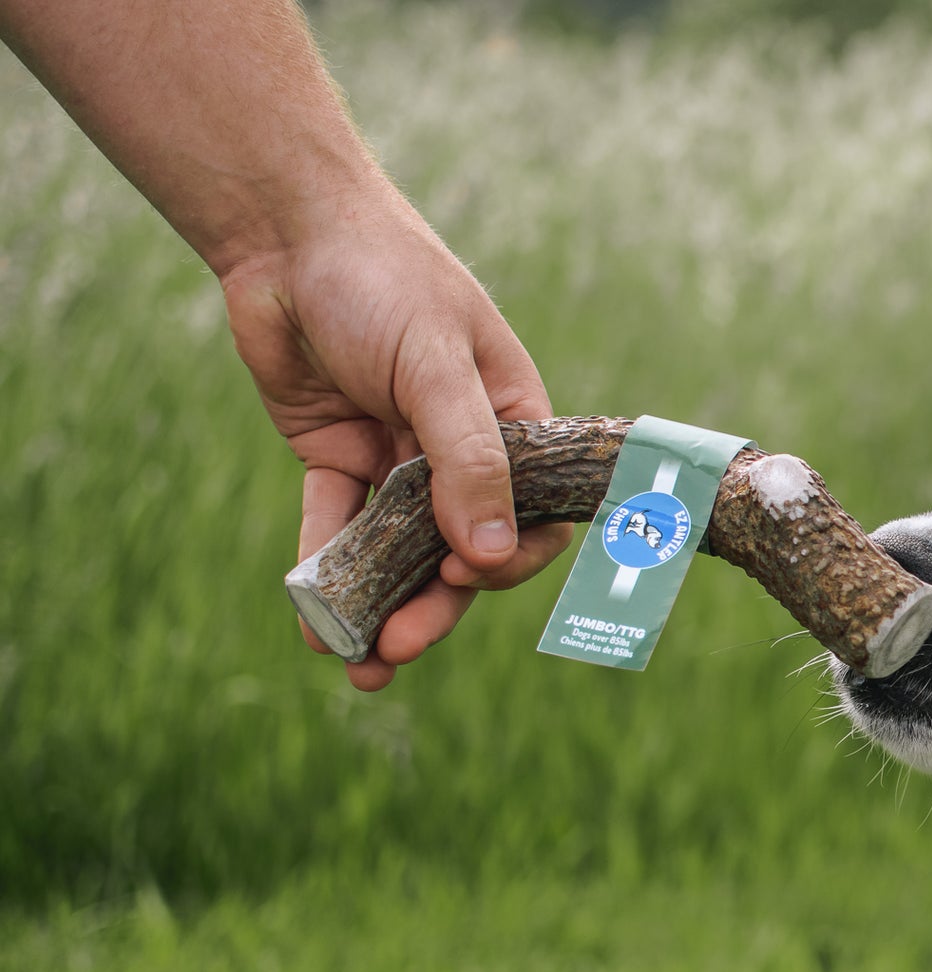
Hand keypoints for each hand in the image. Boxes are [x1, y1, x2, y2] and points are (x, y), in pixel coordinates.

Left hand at [220, 186, 572, 689]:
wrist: (284, 231)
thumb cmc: (384, 278)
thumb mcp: (437, 367)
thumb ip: (466, 460)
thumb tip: (490, 555)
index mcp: (511, 423)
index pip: (529, 514)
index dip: (503, 558)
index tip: (462, 578)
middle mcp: (460, 450)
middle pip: (458, 549)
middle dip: (431, 606)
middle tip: (394, 648)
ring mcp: (399, 457)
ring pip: (398, 551)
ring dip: (381, 605)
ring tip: (356, 662)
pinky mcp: (338, 457)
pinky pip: (337, 527)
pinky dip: (325, 571)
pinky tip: (311, 620)